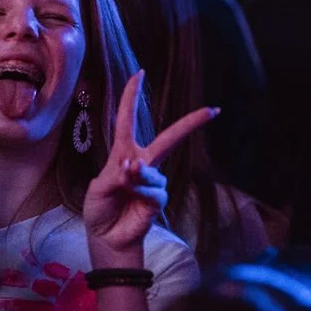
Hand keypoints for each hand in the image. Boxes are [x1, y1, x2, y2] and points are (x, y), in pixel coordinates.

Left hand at [83, 71, 218, 255]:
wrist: (106, 237)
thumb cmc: (99, 209)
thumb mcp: (98, 188)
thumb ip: (116, 175)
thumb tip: (135, 167)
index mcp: (122, 153)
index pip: (127, 120)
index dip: (131, 97)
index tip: (139, 73)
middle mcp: (141, 163)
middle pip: (169, 138)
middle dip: (191, 124)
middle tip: (212, 111)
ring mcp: (152, 180)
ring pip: (150, 170)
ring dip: (137, 177)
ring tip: (125, 185)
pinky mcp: (158, 197)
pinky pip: (154, 189)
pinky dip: (142, 191)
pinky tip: (133, 197)